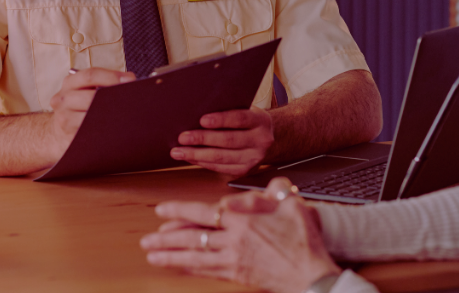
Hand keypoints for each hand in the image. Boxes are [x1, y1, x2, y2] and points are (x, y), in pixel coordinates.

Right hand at [45, 68, 136, 159]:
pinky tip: (116, 126)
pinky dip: (106, 128)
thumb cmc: (79, 106)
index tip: (131, 80)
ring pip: (92, 116)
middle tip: (133, 98)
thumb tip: (130, 80)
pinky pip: (92, 131)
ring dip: (112, 115)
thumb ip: (104, 82)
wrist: (58, 132)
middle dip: (114, 97)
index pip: (90, 75)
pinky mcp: (70, 135)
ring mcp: (64, 119)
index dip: (112, 76)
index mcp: (69, 83)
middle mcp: (63, 99)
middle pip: (91, 97)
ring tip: (126, 112)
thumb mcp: (85, 89)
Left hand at [144, 177, 339, 292]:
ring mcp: (233, 260)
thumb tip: (272, 183)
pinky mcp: (237, 275)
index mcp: (244, 221)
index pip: (204, 212)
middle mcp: (233, 240)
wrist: (311, 274)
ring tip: (152, 255)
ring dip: (170, 256)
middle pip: (192, 237)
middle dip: (166, 237)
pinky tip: (178, 268)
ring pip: (194, 256)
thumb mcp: (295, 207)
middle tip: (147, 238)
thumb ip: (279, 191)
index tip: (163, 209)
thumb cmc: (305, 241)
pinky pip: (206, 271)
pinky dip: (189, 268)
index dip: (180, 211)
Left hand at [175, 108, 274, 175]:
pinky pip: (221, 167)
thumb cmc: (248, 121)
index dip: (221, 119)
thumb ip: (229, 110)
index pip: (240, 119)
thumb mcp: (246, 110)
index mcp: (261, 121)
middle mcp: (261, 140)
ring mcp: (255, 157)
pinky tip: (190, 158)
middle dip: (203, 139)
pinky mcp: (246, 170)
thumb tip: (196, 113)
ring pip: (222, 157)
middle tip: (183, 137)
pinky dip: (203, 162)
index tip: (202, 120)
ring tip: (178, 151)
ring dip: (197, 154)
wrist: (269, 139)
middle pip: (229, 140)